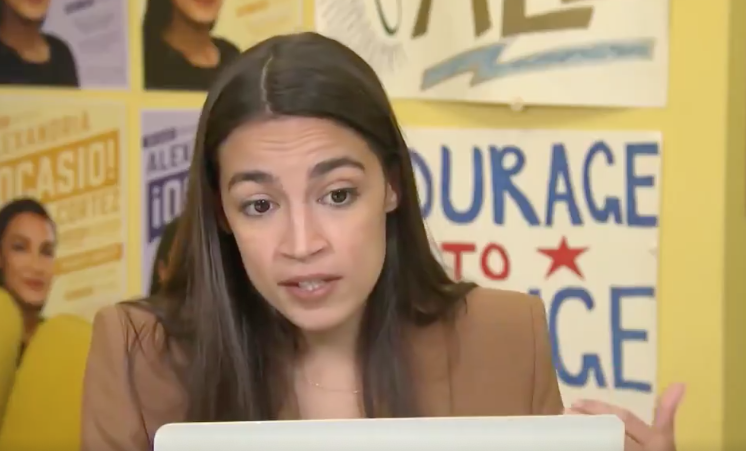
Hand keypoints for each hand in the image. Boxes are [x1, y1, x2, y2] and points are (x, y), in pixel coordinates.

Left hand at [565, 384, 685, 450]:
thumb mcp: (665, 438)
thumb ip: (666, 412)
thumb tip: (680, 383)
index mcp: (654, 441)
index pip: (624, 419)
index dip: (599, 409)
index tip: (577, 402)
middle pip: (610, 433)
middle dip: (587, 422)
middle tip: (565, 411)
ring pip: (603, 447)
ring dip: (581, 439)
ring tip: (563, 429)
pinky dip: (582, 449)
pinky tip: (568, 446)